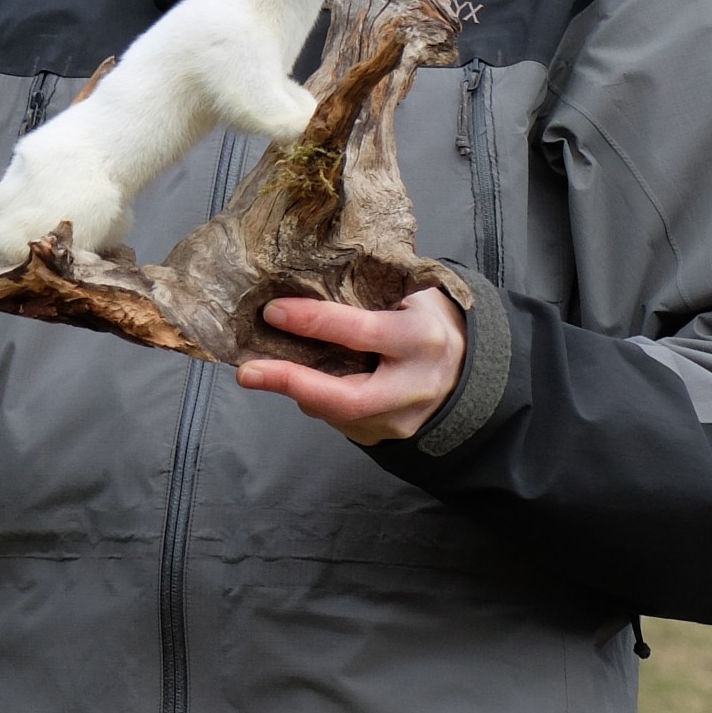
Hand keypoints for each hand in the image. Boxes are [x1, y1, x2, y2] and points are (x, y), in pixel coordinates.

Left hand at [237, 288, 466, 444]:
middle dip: (293, 383)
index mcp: (421, 337)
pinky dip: (312, 399)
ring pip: (338, 413)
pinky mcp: (388, 436)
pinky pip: (341, 420)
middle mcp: (414, 384)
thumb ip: (364, 292)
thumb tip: (296, 277)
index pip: (363, 331)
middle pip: (349, 397)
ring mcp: (403, 418)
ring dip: (295, 391)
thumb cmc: (421, 320)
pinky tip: (292, 379)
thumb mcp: (407, 297)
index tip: (273, 311)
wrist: (464, 371)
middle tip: (247, 372)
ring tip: (257, 370)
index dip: (315, 322)